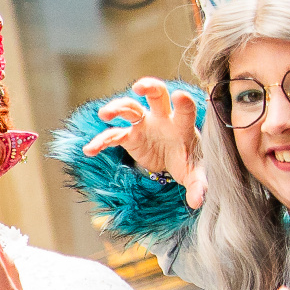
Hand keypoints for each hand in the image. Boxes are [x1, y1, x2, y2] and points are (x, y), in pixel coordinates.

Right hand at [81, 78, 205, 209]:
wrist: (175, 160)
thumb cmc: (189, 160)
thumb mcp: (196, 174)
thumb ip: (199, 186)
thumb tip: (198, 202)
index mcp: (182, 125)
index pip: (185, 110)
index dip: (183, 103)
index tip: (180, 96)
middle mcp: (162, 118)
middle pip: (156, 95)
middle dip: (149, 87)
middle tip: (139, 87)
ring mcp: (144, 125)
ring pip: (130, 108)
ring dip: (117, 107)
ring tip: (104, 114)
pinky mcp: (130, 136)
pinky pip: (113, 136)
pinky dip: (101, 142)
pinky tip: (90, 150)